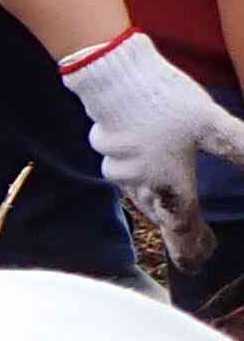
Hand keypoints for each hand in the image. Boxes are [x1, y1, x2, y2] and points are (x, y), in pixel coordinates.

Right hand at [59, 30, 243, 265]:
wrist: (113, 81)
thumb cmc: (164, 103)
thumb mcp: (212, 123)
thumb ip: (240, 147)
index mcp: (170, 183)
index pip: (184, 226)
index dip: (193, 245)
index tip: (202, 260)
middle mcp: (142, 185)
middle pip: (163, 217)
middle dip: (180, 232)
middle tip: (195, 247)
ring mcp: (121, 171)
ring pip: (144, 200)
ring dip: (162, 210)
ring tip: (173, 216)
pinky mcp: (110, 154)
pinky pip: (129, 181)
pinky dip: (144, 187)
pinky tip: (147, 179)